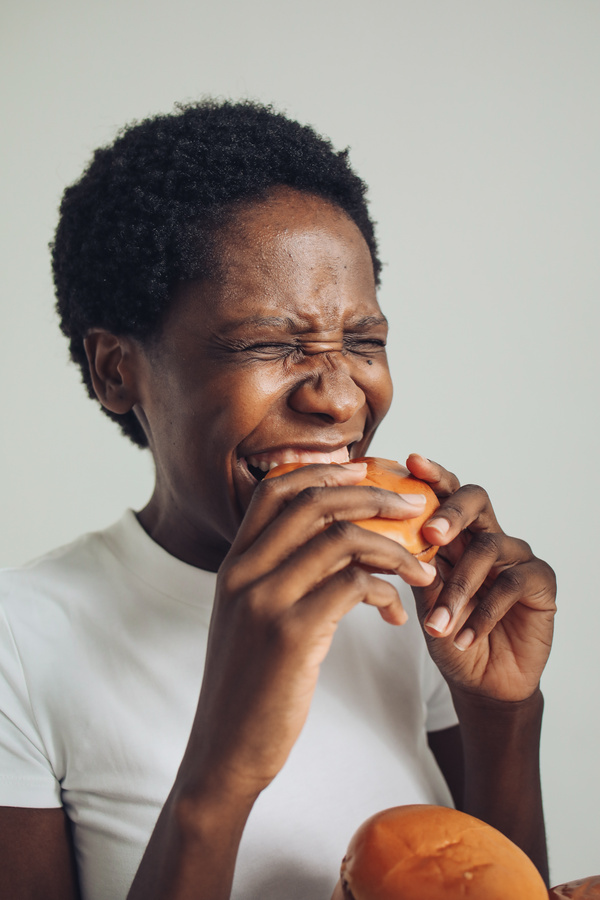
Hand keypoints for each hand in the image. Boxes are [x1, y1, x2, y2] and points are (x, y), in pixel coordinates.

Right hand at [185, 463, 435, 800]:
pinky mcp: (291, 634)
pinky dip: (388, 591)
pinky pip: (354, 585)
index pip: (275, 488)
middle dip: (373, 496)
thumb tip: (332, 542)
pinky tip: (396, 614)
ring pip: (341, 539)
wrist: (226, 752)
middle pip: (314, 501)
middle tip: (414, 509)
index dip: (324, 471)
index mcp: (233, 563)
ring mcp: (264, 600)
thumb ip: (277, 576)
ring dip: (394, 550)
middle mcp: (243, 572)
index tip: (366, 472)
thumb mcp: (251, 619)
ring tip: (421, 571)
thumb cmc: (250, 685)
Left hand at [407, 454, 556, 702]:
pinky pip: (511, 585)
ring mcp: (516, 557)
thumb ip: (413, 566)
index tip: (411, 461)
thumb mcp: (423, 600)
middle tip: (430, 534)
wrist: (482, 682)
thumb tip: (383, 536)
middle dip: (451, 512)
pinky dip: (483, 614)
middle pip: (476, 499)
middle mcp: (487, 537)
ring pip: (488, 548)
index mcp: (457, 535)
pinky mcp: (540, 582)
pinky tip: (464, 637)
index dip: (432, 476)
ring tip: (438, 624)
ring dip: (459, 589)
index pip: (446, 494)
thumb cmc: (450, 635)